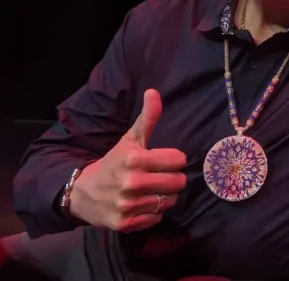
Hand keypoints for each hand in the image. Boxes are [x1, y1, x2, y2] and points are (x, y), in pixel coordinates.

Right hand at [68, 88, 186, 231]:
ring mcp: (129, 205)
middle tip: (160, 176)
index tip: (163, 160)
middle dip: (172, 178)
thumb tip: (154, 91)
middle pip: (179, 182)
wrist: (81, 193)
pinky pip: (157, 218)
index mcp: (135, 159)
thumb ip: (147, 118)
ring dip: (165, 195)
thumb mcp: (129, 139)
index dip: (173, 159)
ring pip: (170, 201)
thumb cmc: (113, 162)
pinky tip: (142, 204)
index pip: (179, 160)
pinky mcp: (126, 224)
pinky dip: (153, 212)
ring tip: (152, 189)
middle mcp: (132, 183)